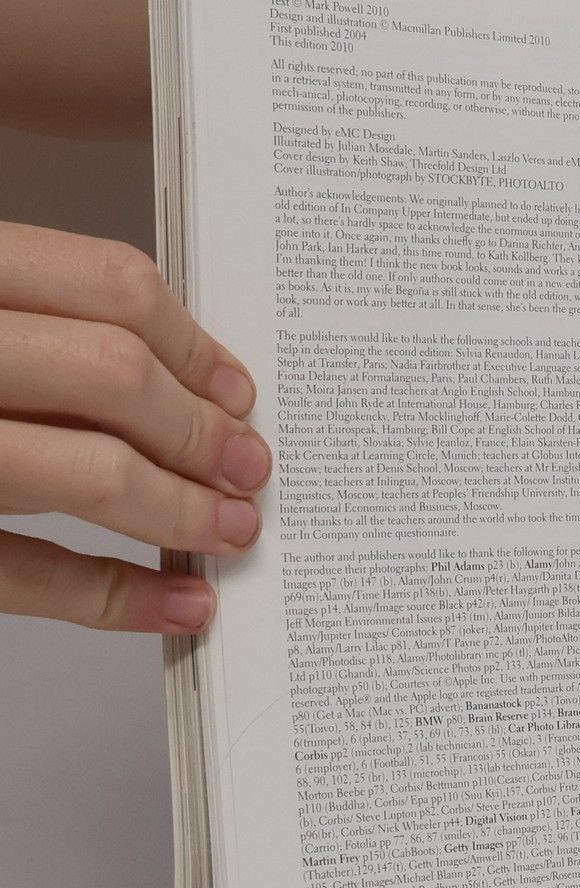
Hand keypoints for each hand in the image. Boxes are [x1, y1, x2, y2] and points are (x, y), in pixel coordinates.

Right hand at [0, 222, 269, 632]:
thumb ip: (27, 321)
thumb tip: (171, 376)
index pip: (107, 285)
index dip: (194, 343)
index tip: (236, 389)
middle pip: (111, 376)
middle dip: (199, 430)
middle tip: (247, 465)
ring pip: (82, 472)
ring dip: (179, 509)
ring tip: (229, 528)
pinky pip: (23, 572)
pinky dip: (116, 596)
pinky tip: (176, 602)